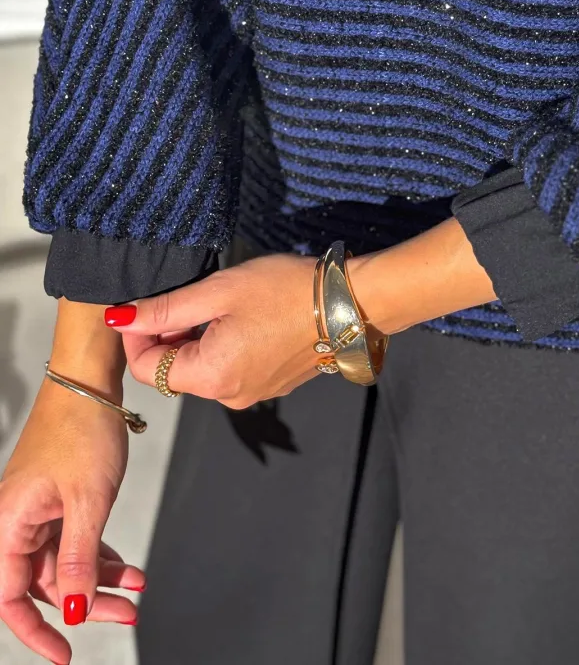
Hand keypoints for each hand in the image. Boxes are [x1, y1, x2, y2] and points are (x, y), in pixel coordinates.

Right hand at [0, 374, 143, 663]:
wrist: (89, 382)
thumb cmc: (82, 430)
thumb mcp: (88, 500)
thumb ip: (79, 559)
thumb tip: (76, 610)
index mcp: (8, 522)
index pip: (9, 595)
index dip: (35, 630)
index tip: (65, 653)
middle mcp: (16, 519)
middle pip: (44, 582)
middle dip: (87, 601)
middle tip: (125, 614)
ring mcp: (37, 509)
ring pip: (65, 562)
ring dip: (100, 578)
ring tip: (136, 590)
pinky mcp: (57, 499)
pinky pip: (75, 539)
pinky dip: (100, 553)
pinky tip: (130, 568)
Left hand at [107, 220, 497, 410]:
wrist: (352, 303)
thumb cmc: (286, 291)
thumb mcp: (219, 291)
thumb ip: (165, 309)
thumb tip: (118, 319)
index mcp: (211, 376)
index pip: (146, 370)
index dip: (135, 336)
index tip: (141, 305)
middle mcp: (229, 395)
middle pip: (173, 372)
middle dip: (166, 335)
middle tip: (184, 295)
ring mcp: (253, 393)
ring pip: (201, 369)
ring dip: (194, 339)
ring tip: (216, 302)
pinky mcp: (271, 384)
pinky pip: (229, 369)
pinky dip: (220, 345)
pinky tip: (240, 317)